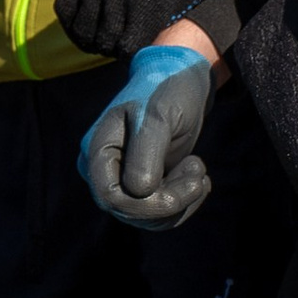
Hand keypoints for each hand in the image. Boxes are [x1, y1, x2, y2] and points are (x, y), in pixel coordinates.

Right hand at [78, 46, 213, 232]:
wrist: (181, 79)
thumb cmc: (167, 90)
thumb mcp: (158, 116)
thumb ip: (146, 153)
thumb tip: (138, 192)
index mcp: (98, 149)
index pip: (111, 197)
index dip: (148, 205)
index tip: (189, 185)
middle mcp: (105, 169)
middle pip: (131, 212)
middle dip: (171, 202)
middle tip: (199, 171)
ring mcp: (123, 178)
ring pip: (148, 218)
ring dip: (182, 202)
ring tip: (198, 168)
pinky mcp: (144, 185)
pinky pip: (160, 212)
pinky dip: (184, 202)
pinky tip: (198, 176)